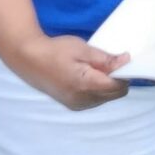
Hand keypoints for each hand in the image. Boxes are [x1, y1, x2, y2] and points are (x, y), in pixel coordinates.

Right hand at [6, 33, 131, 109]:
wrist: (28, 59)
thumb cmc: (54, 50)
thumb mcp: (82, 49)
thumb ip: (105, 58)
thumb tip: (126, 60)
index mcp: (85, 84)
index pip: (118, 86)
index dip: (124, 73)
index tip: (123, 60)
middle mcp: (82, 100)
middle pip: (114, 94)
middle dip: (117, 80)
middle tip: (108, 62)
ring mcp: (77, 105)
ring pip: (106, 98)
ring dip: (107, 85)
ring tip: (94, 68)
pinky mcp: (73, 105)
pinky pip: (95, 100)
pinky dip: (98, 90)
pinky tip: (87, 76)